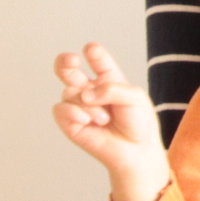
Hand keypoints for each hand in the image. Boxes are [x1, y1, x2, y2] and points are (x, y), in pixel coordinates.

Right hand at [51, 43, 169, 200]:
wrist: (136, 151)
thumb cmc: (139, 123)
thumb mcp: (136, 97)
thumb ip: (112, 89)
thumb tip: (86, 93)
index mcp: (108, 80)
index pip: (98, 62)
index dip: (93, 53)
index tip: (91, 49)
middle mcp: (90, 90)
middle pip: (70, 70)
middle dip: (65, 62)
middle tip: (71, 61)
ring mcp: (79, 106)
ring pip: (70, 92)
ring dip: (88, 105)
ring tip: (104, 119)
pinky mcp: (70, 123)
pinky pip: (61, 109)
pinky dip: (73, 112)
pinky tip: (88, 120)